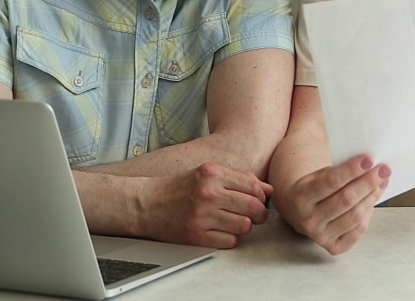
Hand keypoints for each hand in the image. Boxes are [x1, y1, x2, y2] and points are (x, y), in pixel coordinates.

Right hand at [143, 163, 271, 248]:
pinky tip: (222, 231)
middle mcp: (208, 193)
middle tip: (254, 215)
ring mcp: (202, 215)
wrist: (146, 203)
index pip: (253, 186)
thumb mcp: (207, 173)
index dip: (262, 196)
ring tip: (235, 222)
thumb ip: (238, 178)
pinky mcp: (196, 235)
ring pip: (244, 226)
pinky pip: (229, 241)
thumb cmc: (178, 188)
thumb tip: (268, 189)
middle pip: (253, 207)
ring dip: (244, 226)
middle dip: (259, 213)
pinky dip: (231, 238)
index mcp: (212, 174)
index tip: (259, 200)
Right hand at [274, 155, 388, 254]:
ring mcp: (320, 236)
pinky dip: (368, 215)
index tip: (368, 160)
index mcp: (302, 197)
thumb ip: (338, 171)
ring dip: (372, 197)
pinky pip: (358, 231)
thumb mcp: (316, 175)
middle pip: (346, 199)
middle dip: (368, 182)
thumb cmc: (312, 190)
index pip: (332, 181)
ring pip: (355, 216)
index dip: (352, 170)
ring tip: (381, 183)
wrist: (297, 211)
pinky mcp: (333, 247)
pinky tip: (371, 201)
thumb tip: (368, 165)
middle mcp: (309, 219)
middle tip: (383, 170)